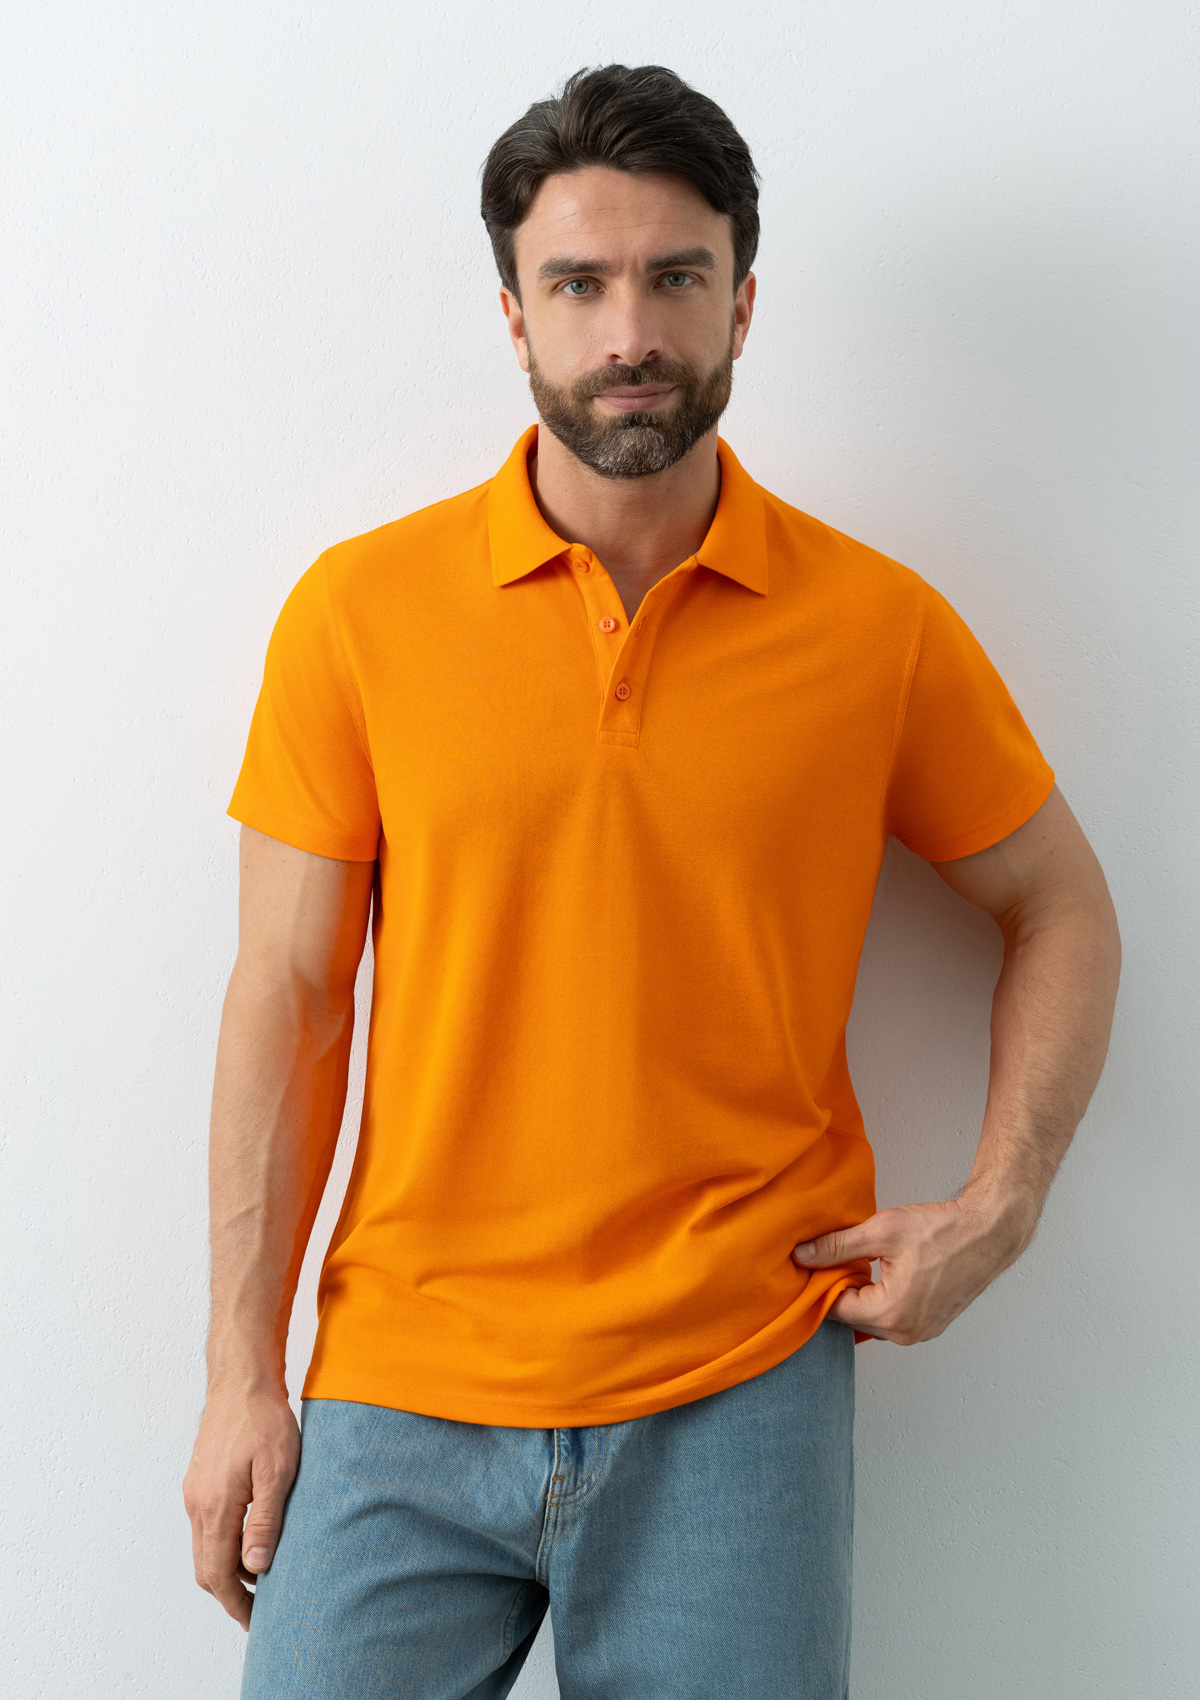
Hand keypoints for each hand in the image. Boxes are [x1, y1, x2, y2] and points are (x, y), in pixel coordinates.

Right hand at [182, 1386, 300, 1629]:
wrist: (242, 1379)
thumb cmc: (264, 1419)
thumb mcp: (277, 1471)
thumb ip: (264, 1522)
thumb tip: (255, 1568)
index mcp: (215, 1505)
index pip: (218, 1574)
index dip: (236, 1603)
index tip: (255, 1620)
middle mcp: (197, 1503)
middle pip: (206, 1567)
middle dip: (231, 1593)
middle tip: (260, 1607)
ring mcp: (195, 1491)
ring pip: (205, 1547)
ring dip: (228, 1567)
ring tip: (262, 1575)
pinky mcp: (199, 1480)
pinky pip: (207, 1525)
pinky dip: (224, 1543)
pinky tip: (250, 1538)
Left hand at [792, 1192, 1036, 1344]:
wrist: (989, 1233)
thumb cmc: (942, 1230)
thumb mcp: (882, 1231)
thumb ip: (837, 1246)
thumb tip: (802, 1255)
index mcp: (891, 1314)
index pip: (835, 1309)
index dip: (822, 1282)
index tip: (816, 1261)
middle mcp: (906, 1333)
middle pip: (853, 1317)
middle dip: (841, 1289)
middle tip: (837, 1259)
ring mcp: (921, 1333)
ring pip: (873, 1319)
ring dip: (863, 1295)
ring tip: (862, 1263)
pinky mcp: (931, 1325)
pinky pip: (894, 1319)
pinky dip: (883, 1300)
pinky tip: (884, 1273)